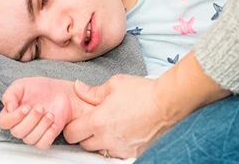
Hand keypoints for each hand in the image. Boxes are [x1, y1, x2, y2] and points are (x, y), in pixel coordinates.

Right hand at [0, 77, 92, 149]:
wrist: (61, 92)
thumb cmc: (41, 89)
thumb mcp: (22, 85)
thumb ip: (11, 94)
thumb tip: (8, 107)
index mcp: (12, 113)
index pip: (4, 123)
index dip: (14, 117)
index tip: (26, 107)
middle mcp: (21, 125)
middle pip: (17, 132)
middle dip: (31, 119)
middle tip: (40, 107)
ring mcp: (33, 132)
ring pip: (30, 139)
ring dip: (41, 125)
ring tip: (49, 114)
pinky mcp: (45, 137)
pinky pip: (42, 144)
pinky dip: (49, 134)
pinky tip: (53, 123)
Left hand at [63, 53, 229, 158]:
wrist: (167, 103)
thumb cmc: (142, 92)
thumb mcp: (115, 84)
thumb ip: (93, 91)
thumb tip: (78, 88)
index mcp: (97, 121)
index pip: (71, 133)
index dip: (72, 126)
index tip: (78, 119)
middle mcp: (106, 139)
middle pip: (83, 145)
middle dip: (85, 134)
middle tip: (94, 121)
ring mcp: (120, 149)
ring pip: (100, 151)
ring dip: (100, 141)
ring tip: (110, 126)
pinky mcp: (133, 152)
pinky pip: (116, 153)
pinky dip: (115, 145)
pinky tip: (123, 132)